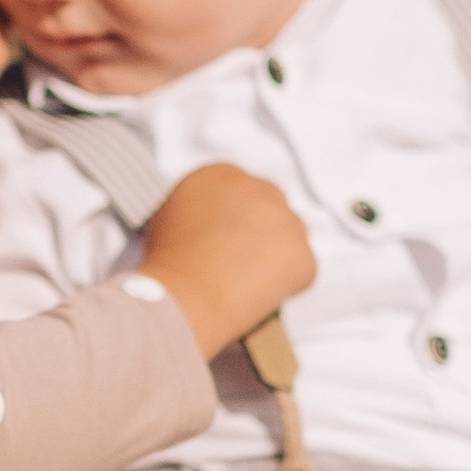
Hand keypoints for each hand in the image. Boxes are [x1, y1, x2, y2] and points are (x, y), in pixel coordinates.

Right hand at [141, 164, 316, 358]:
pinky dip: (288, 285)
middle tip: (243, 261)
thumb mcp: (167, 216)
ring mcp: (286, 220)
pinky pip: (303, 270)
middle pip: (271, 206)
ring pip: (291, 236)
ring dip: (277, 255)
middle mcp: (258, 188)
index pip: (241, 190)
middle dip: (262, 231)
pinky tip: (261, 296)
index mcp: (222, 174)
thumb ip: (195, 207)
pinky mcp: (303, 255)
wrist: (185, 296)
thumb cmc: (168, 265)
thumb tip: (205, 222)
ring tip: (249, 283)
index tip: (229, 238)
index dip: (237, 218)